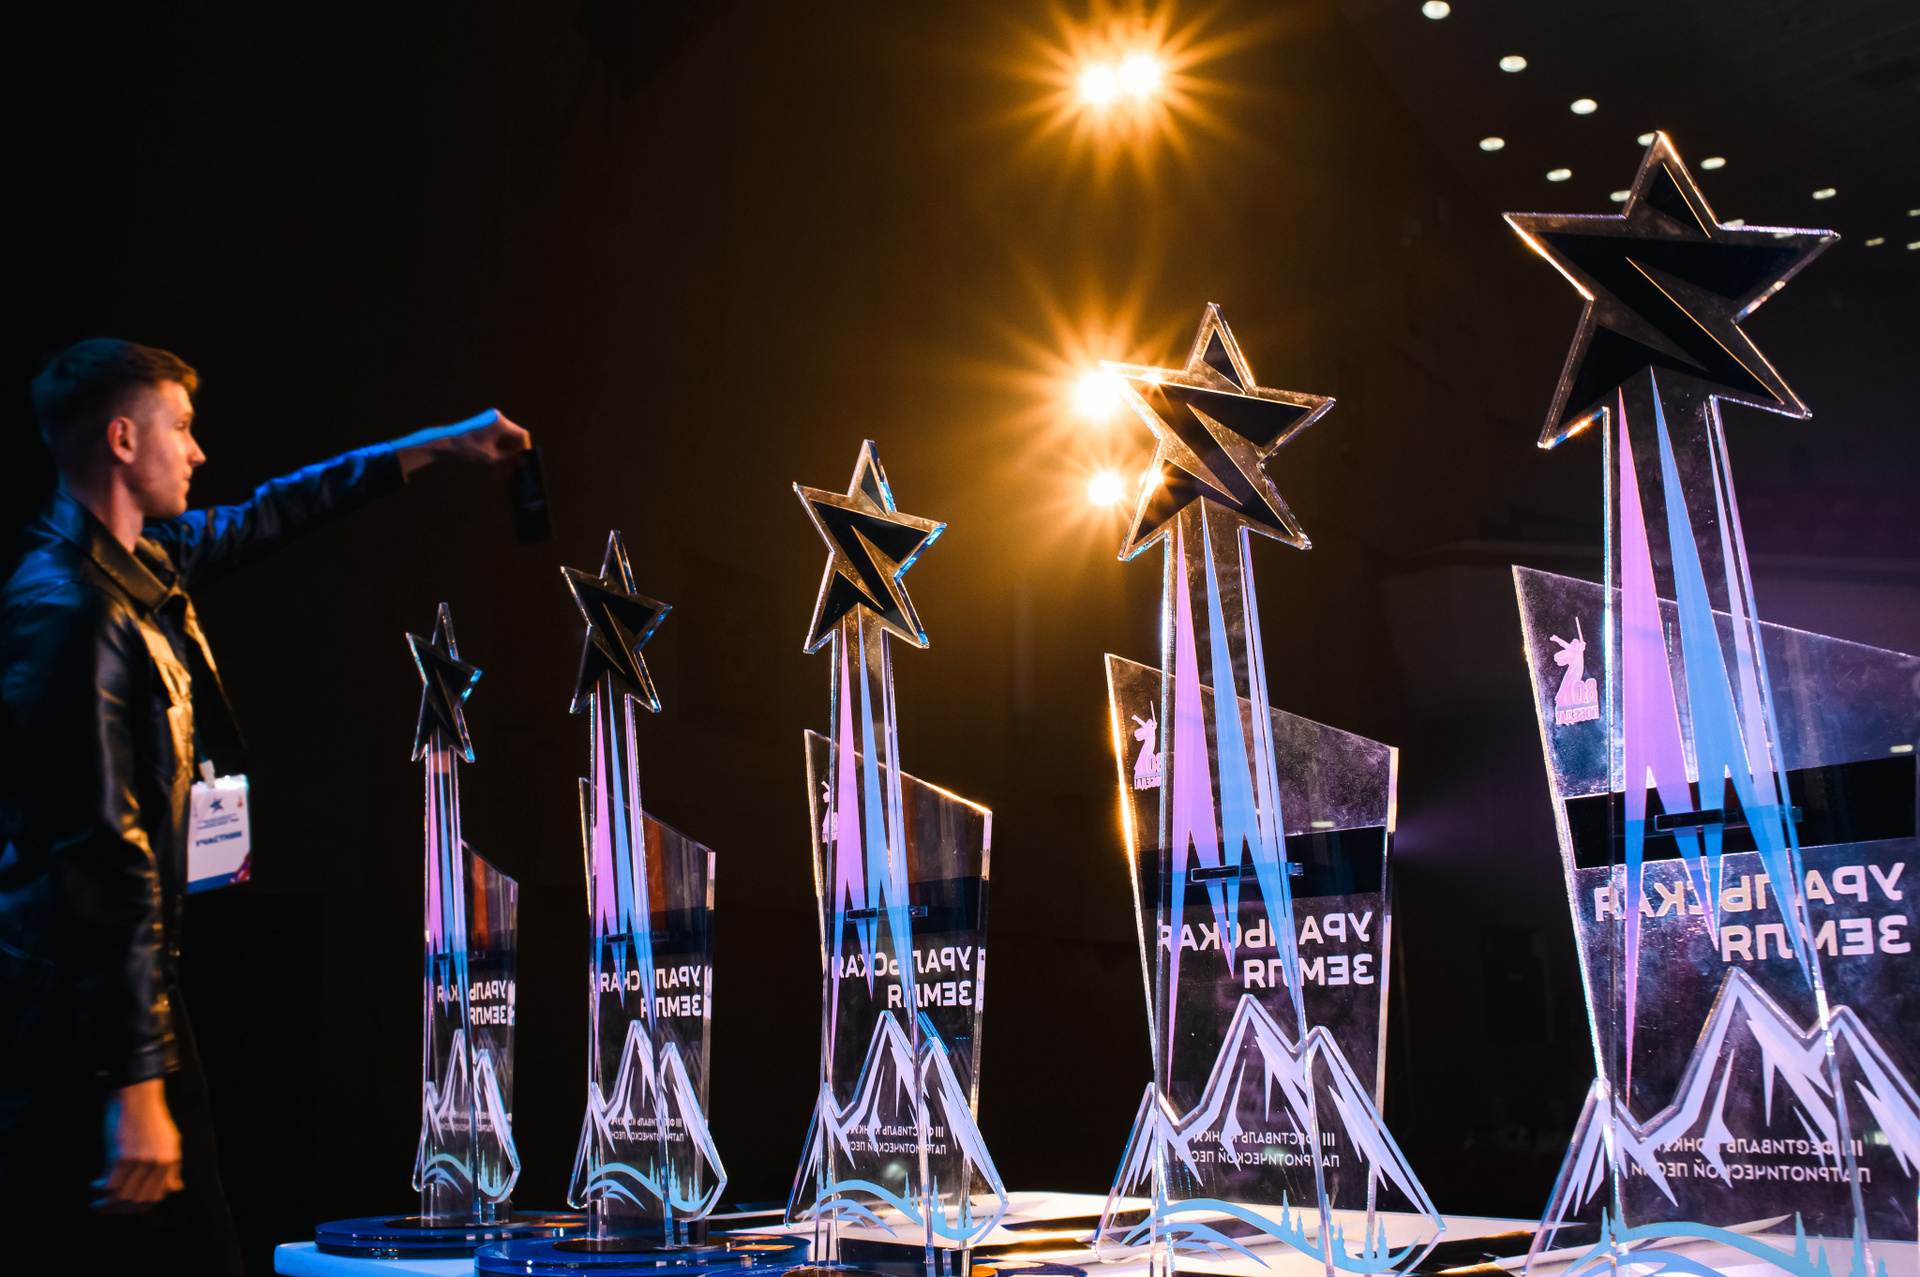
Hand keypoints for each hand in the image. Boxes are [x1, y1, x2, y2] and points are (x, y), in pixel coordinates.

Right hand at [92, 1078, 183, 1212]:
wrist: (138, 1097)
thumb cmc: (153, 1118)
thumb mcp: (171, 1142)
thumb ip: (173, 1168)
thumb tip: (176, 1189)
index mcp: (169, 1162)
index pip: (156, 1197)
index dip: (140, 1207)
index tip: (126, 1208)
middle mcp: (156, 1165)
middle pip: (138, 1200)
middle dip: (120, 1210)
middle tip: (106, 1209)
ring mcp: (139, 1162)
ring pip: (123, 1196)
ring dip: (107, 1205)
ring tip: (96, 1204)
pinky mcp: (122, 1157)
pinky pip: (110, 1185)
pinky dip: (100, 1190)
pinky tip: (94, 1186)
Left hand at [394, 409, 531, 475]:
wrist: (446, 442)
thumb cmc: (468, 448)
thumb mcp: (491, 456)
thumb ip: (509, 458)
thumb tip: (523, 461)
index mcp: (501, 423)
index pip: (521, 435)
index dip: (524, 449)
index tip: (523, 462)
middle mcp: (498, 419)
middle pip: (511, 439)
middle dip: (510, 457)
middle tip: (510, 471)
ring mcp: (490, 422)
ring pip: (502, 442)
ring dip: (502, 457)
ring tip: (500, 474)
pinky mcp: (483, 427)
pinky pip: (493, 440)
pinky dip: (494, 453)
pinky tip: (492, 469)